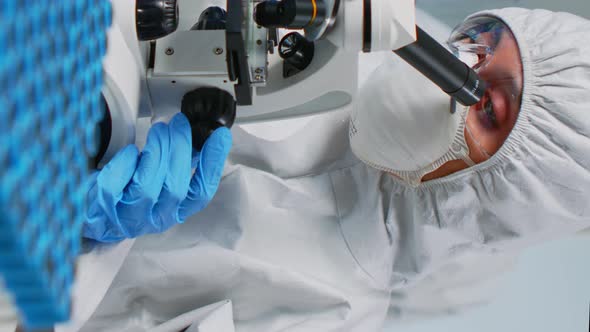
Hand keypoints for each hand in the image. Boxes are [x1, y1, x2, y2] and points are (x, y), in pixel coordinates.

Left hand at [84, 113, 231, 241]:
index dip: (212, 164)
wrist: (92, 210)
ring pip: (148, 187)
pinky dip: (125, 163)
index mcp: (175, 211)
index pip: (201, 192)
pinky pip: (116, 185)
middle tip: (178, 125)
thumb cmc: (129, 191)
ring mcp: (129, 218)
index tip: (220, 137)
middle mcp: (156, 219)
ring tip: (158, 131)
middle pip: (175, 188)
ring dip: (156, 152)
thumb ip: (181, 161)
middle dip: (179, 150)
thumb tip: (200, 135)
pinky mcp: (104, 210)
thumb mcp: (161, 178)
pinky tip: (130, 152)